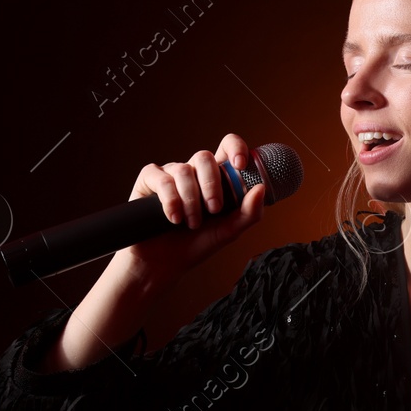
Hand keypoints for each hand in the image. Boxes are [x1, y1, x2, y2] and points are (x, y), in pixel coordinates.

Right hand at [123, 133, 266, 287]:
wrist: (166, 263)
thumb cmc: (198, 244)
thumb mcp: (230, 230)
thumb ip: (249, 212)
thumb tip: (261, 189)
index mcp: (215, 178)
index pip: (227, 148)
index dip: (235, 148)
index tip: (241, 165)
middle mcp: (193, 172)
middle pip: (204, 157)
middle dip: (212, 185)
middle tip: (214, 210)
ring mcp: (170, 174)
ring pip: (183, 170)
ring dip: (191, 200)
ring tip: (192, 223)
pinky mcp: (149, 180)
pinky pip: (162, 179)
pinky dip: (171, 201)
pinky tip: (174, 218)